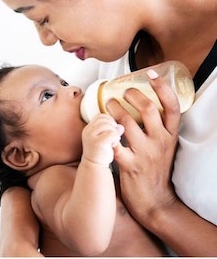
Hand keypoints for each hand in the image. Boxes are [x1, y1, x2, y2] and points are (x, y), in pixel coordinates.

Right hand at [82, 113, 123, 166]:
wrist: (95, 168)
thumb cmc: (101, 154)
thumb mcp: (104, 138)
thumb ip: (111, 130)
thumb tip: (121, 126)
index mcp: (88, 128)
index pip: (100, 116)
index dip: (109, 121)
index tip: (111, 131)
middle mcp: (88, 131)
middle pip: (105, 119)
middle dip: (112, 126)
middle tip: (112, 137)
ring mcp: (91, 137)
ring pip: (109, 125)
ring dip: (114, 133)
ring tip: (112, 142)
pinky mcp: (98, 143)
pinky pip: (112, 133)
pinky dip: (116, 138)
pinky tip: (113, 145)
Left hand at [106, 71, 179, 226]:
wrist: (155, 200)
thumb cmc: (158, 168)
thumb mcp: (166, 145)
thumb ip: (157, 126)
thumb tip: (144, 102)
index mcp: (170, 134)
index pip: (172, 106)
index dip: (162, 87)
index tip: (150, 73)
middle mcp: (160, 141)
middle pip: (149, 109)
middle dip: (133, 95)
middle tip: (123, 91)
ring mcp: (145, 153)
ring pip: (126, 122)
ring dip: (113, 109)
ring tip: (108, 104)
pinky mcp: (130, 165)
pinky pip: (114, 143)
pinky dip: (105, 133)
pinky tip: (101, 127)